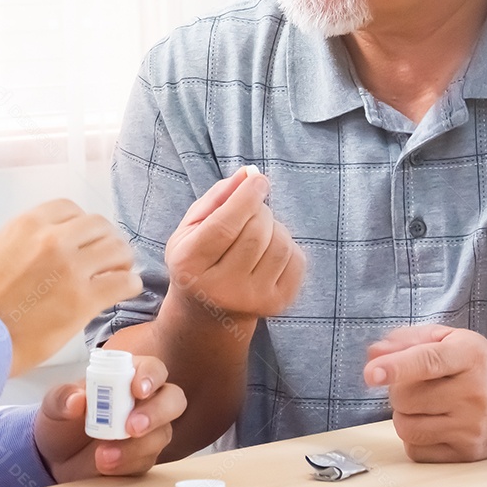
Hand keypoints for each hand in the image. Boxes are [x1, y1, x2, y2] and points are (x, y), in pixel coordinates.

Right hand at [0, 199, 142, 376]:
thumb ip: (23, 242)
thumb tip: (44, 247)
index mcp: (27, 225)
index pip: (70, 209)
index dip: (82, 224)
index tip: (85, 237)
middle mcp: (52, 240)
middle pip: (99, 226)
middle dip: (106, 240)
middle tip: (109, 256)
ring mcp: (70, 269)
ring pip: (117, 250)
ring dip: (122, 260)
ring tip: (120, 272)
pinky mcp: (82, 300)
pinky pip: (122, 283)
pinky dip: (130, 284)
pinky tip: (127, 289)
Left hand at [34, 356, 186, 481]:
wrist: (56, 457)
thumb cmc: (64, 420)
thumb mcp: (54, 405)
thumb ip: (63, 397)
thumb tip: (76, 399)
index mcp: (127, 377)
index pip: (152, 369)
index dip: (150, 376)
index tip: (139, 389)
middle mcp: (145, 402)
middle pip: (173, 400)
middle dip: (157, 412)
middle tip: (132, 426)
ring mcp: (148, 432)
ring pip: (162, 434)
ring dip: (136, 446)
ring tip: (103, 455)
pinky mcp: (143, 458)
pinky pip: (146, 461)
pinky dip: (127, 464)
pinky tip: (106, 465)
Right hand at [164, 167, 304, 317]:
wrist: (208, 313)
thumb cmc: (198, 260)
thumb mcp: (191, 228)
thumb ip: (217, 198)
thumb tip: (249, 174)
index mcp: (190, 265)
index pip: (225, 226)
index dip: (246, 197)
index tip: (258, 180)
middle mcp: (220, 288)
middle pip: (255, 232)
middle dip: (258, 209)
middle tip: (250, 209)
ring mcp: (251, 300)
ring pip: (280, 244)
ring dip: (274, 227)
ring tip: (257, 232)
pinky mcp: (277, 305)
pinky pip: (297, 259)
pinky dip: (287, 246)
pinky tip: (268, 252)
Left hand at [364, 325, 486, 461]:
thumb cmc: (481, 365)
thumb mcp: (450, 339)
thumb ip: (407, 340)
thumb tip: (373, 354)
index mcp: (470, 355)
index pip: (428, 362)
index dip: (396, 367)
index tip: (372, 373)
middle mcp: (475, 393)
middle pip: (405, 397)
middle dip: (399, 390)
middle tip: (419, 384)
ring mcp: (474, 427)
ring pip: (406, 426)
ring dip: (404, 414)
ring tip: (426, 403)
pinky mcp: (469, 453)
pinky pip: (415, 450)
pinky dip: (415, 437)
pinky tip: (434, 423)